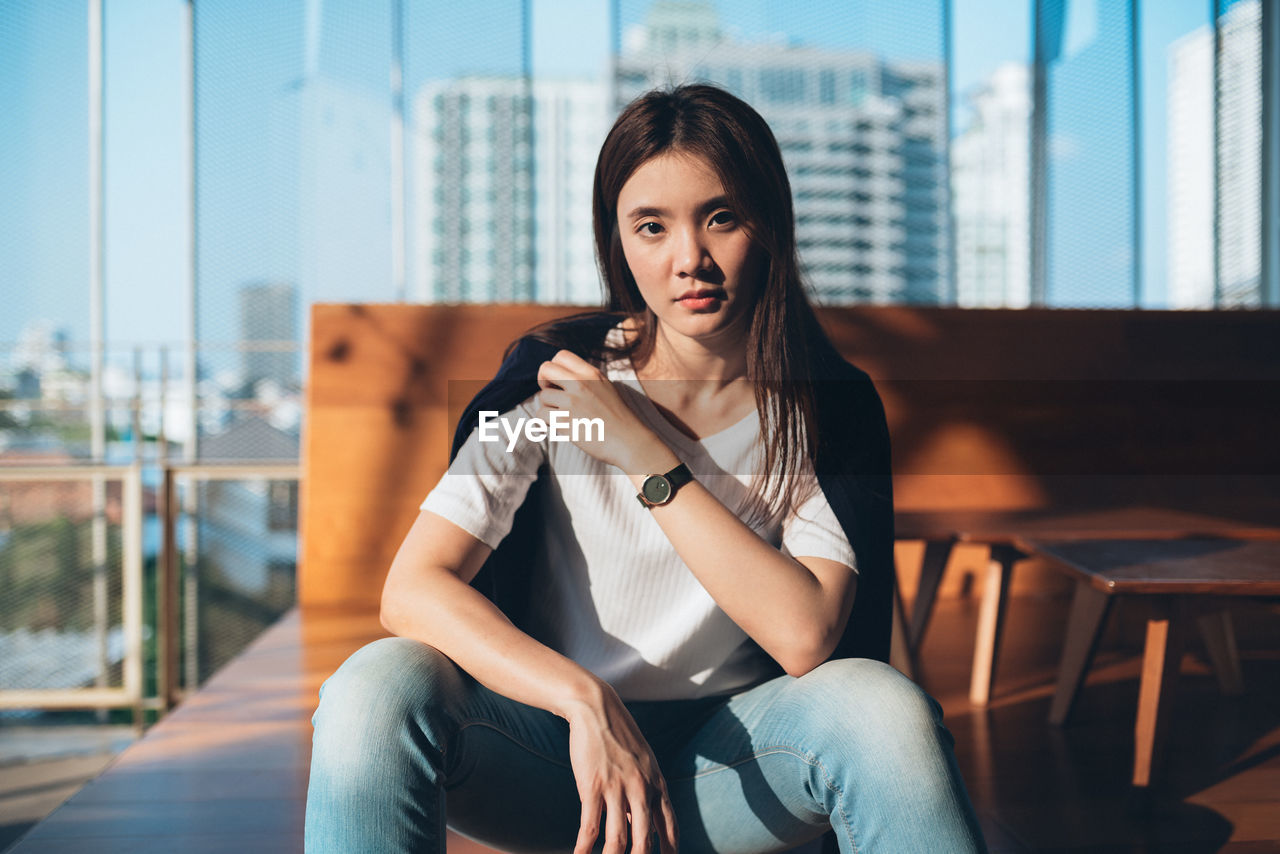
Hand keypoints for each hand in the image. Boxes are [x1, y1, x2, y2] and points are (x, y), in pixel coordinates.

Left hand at [535, 349, 670, 472]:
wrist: (629, 442)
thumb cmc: (618, 419)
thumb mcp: (606, 388)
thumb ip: (586, 380)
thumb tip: (560, 379)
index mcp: (591, 374)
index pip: (561, 356)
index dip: (554, 368)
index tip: (558, 382)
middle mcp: (580, 383)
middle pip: (545, 369)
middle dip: (543, 381)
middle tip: (551, 395)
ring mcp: (572, 402)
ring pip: (543, 396)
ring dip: (548, 407)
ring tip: (564, 417)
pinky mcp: (565, 421)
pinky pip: (541, 415)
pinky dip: (547, 422)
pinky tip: (560, 427)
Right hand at [566, 684, 678, 853]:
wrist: (597, 708)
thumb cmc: (619, 736)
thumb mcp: (643, 762)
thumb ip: (646, 792)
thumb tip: (641, 822)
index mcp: (657, 784)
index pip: (670, 826)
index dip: (670, 849)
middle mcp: (641, 789)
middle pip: (645, 840)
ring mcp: (616, 788)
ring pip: (617, 839)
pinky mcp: (592, 786)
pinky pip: (590, 827)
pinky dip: (584, 848)